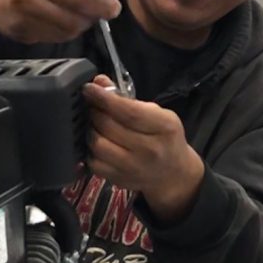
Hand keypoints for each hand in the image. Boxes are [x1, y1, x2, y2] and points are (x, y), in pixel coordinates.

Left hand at [82, 74, 204, 223]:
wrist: (173, 173)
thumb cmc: (165, 137)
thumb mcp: (157, 113)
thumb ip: (128, 98)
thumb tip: (99, 81)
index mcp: (164, 127)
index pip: (129, 112)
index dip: (105, 99)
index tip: (89, 88)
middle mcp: (150, 150)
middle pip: (110, 127)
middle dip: (94, 112)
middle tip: (91, 104)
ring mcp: (134, 168)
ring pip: (98, 145)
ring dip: (91, 130)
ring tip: (94, 122)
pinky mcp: (119, 180)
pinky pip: (94, 162)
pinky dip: (90, 149)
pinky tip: (97, 140)